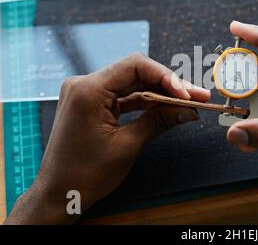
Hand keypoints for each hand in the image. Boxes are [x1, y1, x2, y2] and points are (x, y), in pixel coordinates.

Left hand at [6, 53, 209, 224]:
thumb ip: (159, 121)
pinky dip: (146, 101)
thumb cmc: (85, 174)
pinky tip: (167, 106)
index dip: (166, 76)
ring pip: (133, 83)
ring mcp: (88, 93)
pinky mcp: (93, 103)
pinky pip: (124, 95)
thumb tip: (188, 110)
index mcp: (88, 90)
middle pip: (136, 73)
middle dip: (168, 84)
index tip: (186, 93)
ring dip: (160, 93)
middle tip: (196, 96)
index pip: (135, 66)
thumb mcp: (128, 145)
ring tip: (187, 102)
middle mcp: (85, 84)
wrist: (59, 194)